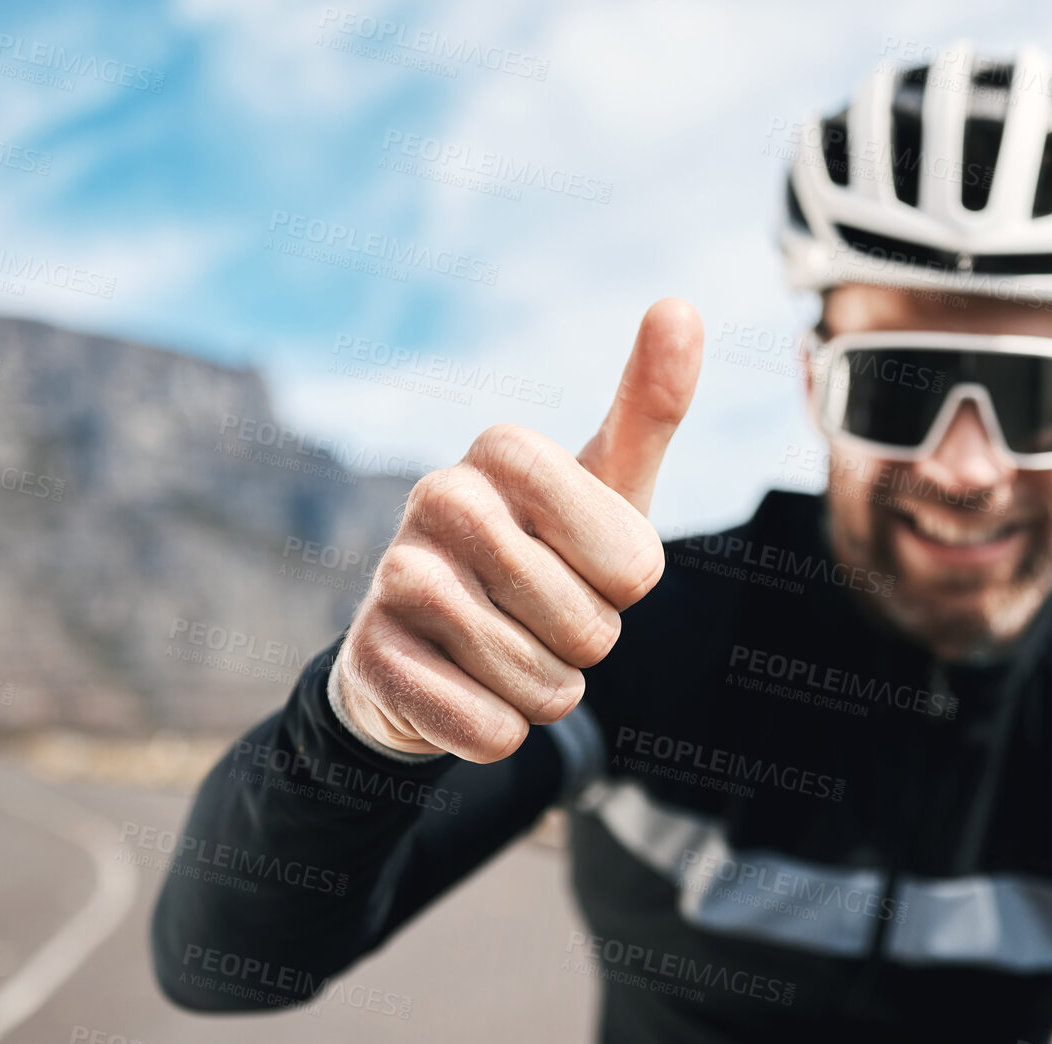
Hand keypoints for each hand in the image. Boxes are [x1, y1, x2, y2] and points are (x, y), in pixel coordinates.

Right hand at [334, 298, 702, 760]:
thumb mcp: (606, 489)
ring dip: (545, 692)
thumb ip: (648, 409)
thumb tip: (681, 304)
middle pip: (590, 628)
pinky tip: (466, 693)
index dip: (625, 588)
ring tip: (508, 652)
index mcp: (504, 448)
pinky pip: (487, 730)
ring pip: (541, 684)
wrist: (433, 644)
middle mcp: (438, 496)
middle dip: (588, 647)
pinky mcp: (370, 659)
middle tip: (546, 617)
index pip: (632, 566)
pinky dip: (498, 732)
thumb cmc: (543, 556)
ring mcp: (394, 576)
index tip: (585, 565)